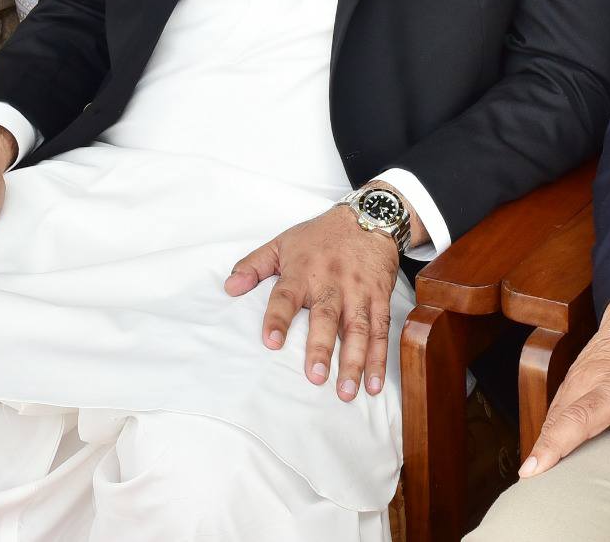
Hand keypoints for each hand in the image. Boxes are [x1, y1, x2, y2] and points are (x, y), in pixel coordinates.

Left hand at [224, 201, 408, 399]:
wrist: (370, 218)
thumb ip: (254, 265)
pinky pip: (380, 331)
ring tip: (345, 391)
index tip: (271, 342)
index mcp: (303, 272)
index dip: (278, 318)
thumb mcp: (282, 243)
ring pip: (357, 329)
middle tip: (314, 377)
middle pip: (326, 317)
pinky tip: (374, 383)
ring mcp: (359, 293)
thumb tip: (230, 287)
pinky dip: (378, 358)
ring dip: (354, 362)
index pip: (286, 296)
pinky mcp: (380, 299)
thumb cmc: (321, 235)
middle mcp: (331, 284)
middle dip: (321, 347)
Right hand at [519, 288, 609, 494]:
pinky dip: (545, 429)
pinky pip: (555, 405)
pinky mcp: (574, 375)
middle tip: (538, 472)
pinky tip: (536, 452)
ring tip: (528, 471)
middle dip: (558, 444)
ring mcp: (589, 378)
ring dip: (543, 440)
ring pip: (560, 410)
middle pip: (583, 415)